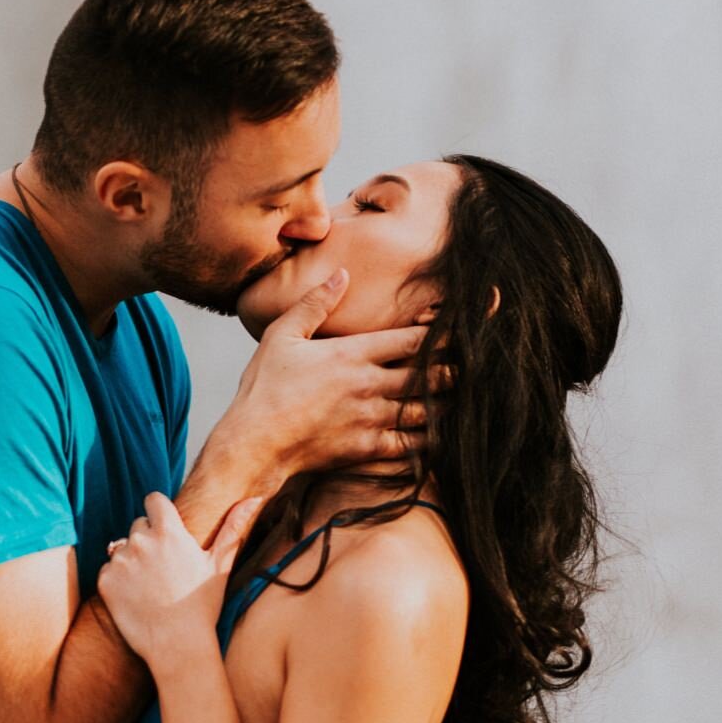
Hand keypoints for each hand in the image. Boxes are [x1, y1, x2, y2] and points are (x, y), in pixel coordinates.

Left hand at [98, 493, 261, 664]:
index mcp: (169, 531)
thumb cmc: (202, 606)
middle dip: (148, 539)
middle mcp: (141, 540)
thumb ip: (232, 528)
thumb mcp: (220, 565)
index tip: (165, 528)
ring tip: (150, 586)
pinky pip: (108, 570)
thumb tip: (255, 498)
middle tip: (163, 568)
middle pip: (138, 525)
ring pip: (121, 548)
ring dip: (131, 560)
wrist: (177, 646)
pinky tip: (136, 597)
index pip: (153, 499)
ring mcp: (120, 560)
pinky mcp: (105, 580)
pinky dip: (118, 580)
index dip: (159, 512)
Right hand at [219, 269, 447, 476]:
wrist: (254, 443)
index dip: (439, 335)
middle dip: (451, 370)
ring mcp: (370, 419)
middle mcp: (368, 385)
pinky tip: (437, 435)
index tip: (457, 332)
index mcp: (352, 353)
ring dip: (444, 403)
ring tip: (457, 398)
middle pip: (428, 375)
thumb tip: (342, 273)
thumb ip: (314, 303)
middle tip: (468, 367)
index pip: (411, 340)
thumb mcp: (281, 335)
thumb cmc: (263, 389)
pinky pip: (411, 445)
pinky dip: (429, 439)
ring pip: (426, 410)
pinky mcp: (367, 449)